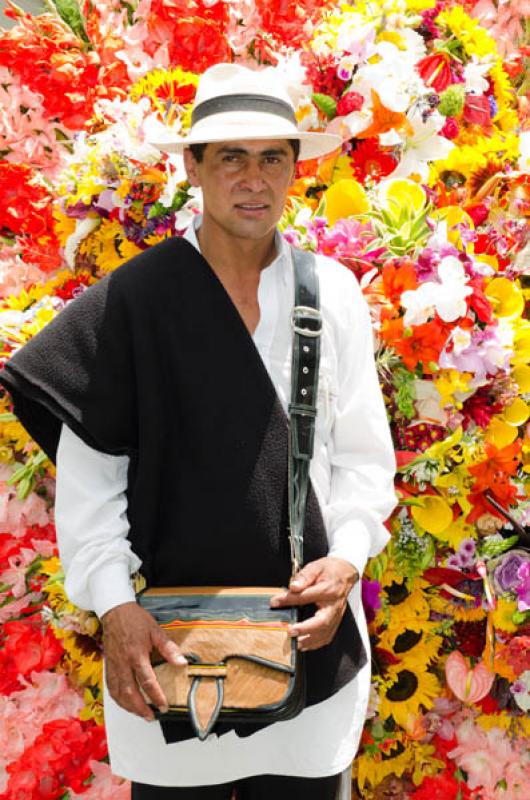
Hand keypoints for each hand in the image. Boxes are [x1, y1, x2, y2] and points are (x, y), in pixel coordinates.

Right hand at [101, 601, 186, 720]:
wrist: (115, 611)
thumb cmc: (135, 620)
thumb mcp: (156, 631)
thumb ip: (169, 649)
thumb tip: (182, 663)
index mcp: (137, 655)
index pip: (147, 681)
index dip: (156, 696)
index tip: (163, 706)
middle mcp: (123, 663)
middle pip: (130, 693)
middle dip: (141, 708)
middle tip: (151, 716)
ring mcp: (114, 665)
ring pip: (118, 693)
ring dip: (129, 707)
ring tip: (140, 714)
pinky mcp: (108, 665)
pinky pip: (111, 687)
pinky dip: (118, 699)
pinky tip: (125, 703)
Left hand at [270, 557, 358, 651]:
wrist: (345, 572)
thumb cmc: (330, 570)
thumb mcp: (316, 567)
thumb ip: (305, 576)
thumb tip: (293, 586)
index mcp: (328, 590)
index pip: (306, 596)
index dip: (289, 600)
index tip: (275, 602)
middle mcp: (333, 605)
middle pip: (322, 621)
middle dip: (306, 628)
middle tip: (290, 631)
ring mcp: (336, 615)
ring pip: (325, 633)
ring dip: (309, 640)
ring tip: (295, 642)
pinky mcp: (336, 621)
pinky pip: (328, 636)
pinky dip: (316, 643)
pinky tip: (305, 644)